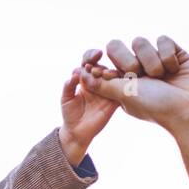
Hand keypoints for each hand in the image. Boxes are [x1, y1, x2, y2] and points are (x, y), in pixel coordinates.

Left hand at [59, 48, 118, 164]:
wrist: (77, 132)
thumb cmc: (70, 114)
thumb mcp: (66, 98)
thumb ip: (68, 85)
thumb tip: (75, 72)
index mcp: (86, 78)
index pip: (90, 61)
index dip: (91, 55)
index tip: (92, 56)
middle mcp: (98, 82)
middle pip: (102, 66)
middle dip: (98, 65)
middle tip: (92, 70)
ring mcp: (108, 90)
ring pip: (113, 76)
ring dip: (109, 72)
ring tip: (102, 75)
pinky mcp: (115, 100)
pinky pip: (121, 90)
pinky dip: (120, 84)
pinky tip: (115, 82)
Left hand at [80, 36, 188, 139]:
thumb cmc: (158, 107)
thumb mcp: (125, 96)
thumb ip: (102, 84)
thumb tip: (80, 74)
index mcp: (120, 85)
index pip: (101, 64)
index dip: (98, 65)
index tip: (97, 70)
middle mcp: (136, 72)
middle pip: (116, 47)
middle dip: (125, 59)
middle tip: (136, 74)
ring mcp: (155, 61)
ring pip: (140, 42)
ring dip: (149, 59)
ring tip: (162, 76)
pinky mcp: (175, 53)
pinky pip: (162, 39)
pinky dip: (167, 54)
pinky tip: (176, 68)